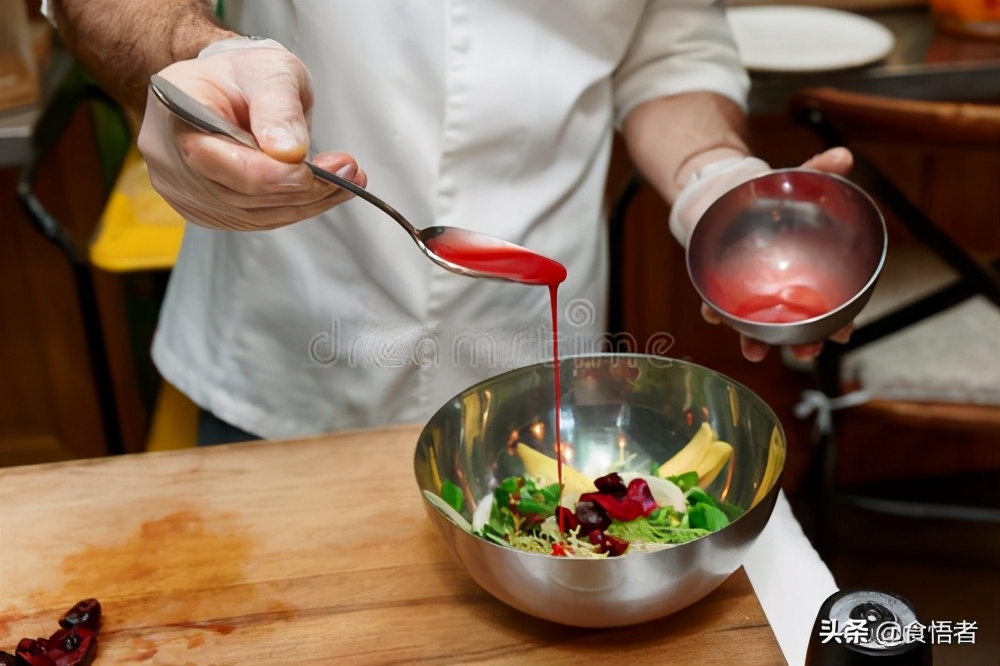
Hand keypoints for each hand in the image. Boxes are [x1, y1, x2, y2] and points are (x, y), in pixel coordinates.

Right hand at [137, 37, 366, 230]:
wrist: (224, 90)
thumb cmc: (240, 76)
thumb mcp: (266, 70)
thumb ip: (278, 107)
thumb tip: (290, 151)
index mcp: (176, 115)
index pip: (214, 160)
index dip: (268, 173)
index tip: (313, 169)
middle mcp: (171, 161)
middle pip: (240, 193)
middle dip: (302, 187)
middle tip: (348, 171)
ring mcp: (187, 191)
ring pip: (254, 214)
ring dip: (308, 202)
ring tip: (346, 179)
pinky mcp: (210, 210)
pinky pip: (258, 219)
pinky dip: (296, 208)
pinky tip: (325, 191)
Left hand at [686, 147, 856, 361]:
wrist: (721, 193)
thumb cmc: (767, 196)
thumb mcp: (794, 181)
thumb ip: (818, 170)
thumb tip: (843, 156)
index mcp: (807, 270)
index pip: (831, 305)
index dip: (840, 322)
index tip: (845, 333)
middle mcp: (780, 288)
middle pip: (796, 326)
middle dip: (801, 344)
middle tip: (804, 353)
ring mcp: (750, 292)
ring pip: (756, 326)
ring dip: (754, 342)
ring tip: (753, 353)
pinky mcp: (721, 287)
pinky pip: (717, 305)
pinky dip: (713, 312)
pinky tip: (711, 315)